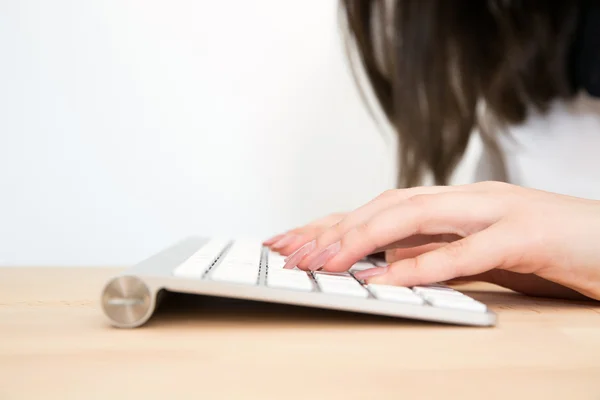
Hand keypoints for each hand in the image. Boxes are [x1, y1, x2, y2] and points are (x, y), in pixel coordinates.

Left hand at [274, 182, 599, 300]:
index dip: (333, 224)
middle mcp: (467, 201)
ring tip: (323, 260)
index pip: (380, 210)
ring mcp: (496, 212)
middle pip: (386, 207)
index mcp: (455, 205)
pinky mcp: (526, 236)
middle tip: (290, 250)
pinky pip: (466, 253)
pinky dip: (422, 265)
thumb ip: (435, 254)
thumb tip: (385, 267)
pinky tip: (387, 280)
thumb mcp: (479, 255)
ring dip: (364, 237)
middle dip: (334, 228)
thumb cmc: (549, 249)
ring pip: (416, 216)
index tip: (292, 242)